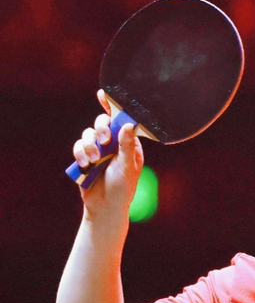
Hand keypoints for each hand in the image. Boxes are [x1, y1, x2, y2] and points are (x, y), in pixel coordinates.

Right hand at [73, 89, 144, 216]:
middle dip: (100, 128)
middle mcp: (114, 144)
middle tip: (104, 140)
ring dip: (89, 145)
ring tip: (94, 161)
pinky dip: (79, 154)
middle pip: (102, 123)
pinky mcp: (85, 157)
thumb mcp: (128, 166)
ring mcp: (99, 150)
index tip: (103, 95)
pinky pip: (78, 147)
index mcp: (129, 144)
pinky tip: (84, 165)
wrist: (105, 207)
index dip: (113, 106)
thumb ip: (126, 146)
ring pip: (88, 134)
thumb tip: (127, 125)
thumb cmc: (123, 188)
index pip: (122, 120)